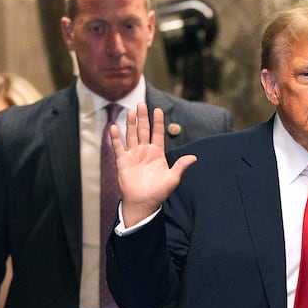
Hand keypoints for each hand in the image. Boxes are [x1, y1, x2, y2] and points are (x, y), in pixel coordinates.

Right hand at [111, 103, 196, 226]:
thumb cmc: (159, 192)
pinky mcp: (122, 162)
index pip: (157, 133)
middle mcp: (145, 152)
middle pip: (143, 130)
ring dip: (130, 124)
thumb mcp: (173, 178)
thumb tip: (194, 157)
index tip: (157, 109)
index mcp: (157, 153)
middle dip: (142, 118)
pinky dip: (115, 137)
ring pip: (131, 135)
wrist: (143, 203)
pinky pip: (119, 147)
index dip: (158, 122)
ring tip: (130, 111)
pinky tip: (114, 126)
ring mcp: (133, 156)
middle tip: (141, 104)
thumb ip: (181, 166)